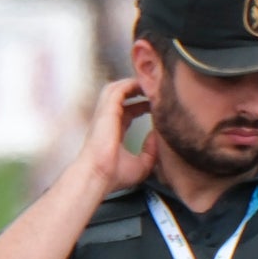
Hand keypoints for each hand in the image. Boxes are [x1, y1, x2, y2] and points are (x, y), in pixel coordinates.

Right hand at [68, 80, 153, 197]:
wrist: (99, 175)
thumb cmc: (114, 175)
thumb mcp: (142, 164)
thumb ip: (151, 151)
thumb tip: (158, 136)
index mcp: (114, 132)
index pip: (127, 112)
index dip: (140, 106)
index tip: (154, 105)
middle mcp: (108, 120)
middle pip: (121, 96)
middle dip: (136, 90)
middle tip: (153, 89)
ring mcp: (106, 113)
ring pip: (117, 88)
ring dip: (133, 83)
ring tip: (149, 82)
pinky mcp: (107, 110)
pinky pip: (118, 89)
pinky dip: (131, 84)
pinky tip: (144, 85)